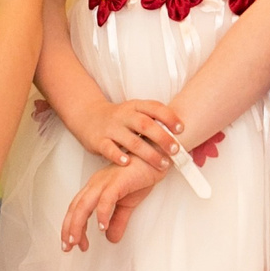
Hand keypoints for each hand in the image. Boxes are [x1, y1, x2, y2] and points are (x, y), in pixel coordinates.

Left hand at [60, 160, 161, 251]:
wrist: (155, 159)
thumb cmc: (140, 176)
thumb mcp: (127, 204)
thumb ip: (117, 221)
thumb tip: (110, 238)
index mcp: (95, 189)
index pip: (76, 209)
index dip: (71, 227)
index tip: (71, 244)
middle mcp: (95, 185)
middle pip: (75, 208)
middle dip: (69, 229)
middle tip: (68, 247)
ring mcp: (105, 182)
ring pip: (84, 204)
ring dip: (78, 224)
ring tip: (78, 241)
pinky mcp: (117, 181)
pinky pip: (105, 199)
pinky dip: (102, 213)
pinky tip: (102, 227)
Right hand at [65, 97, 181, 172]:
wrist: (87, 116)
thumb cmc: (119, 118)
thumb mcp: (135, 111)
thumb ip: (153, 119)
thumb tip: (181, 132)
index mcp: (135, 106)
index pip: (155, 108)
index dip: (169, 117)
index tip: (182, 129)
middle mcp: (124, 115)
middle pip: (146, 125)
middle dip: (163, 138)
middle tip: (176, 150)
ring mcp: (111, 128)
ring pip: (131, 140)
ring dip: (149, 154)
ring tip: (162, 164)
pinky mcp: (99, 140)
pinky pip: (109, 149)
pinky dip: (119, 156)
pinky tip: (128, 163)